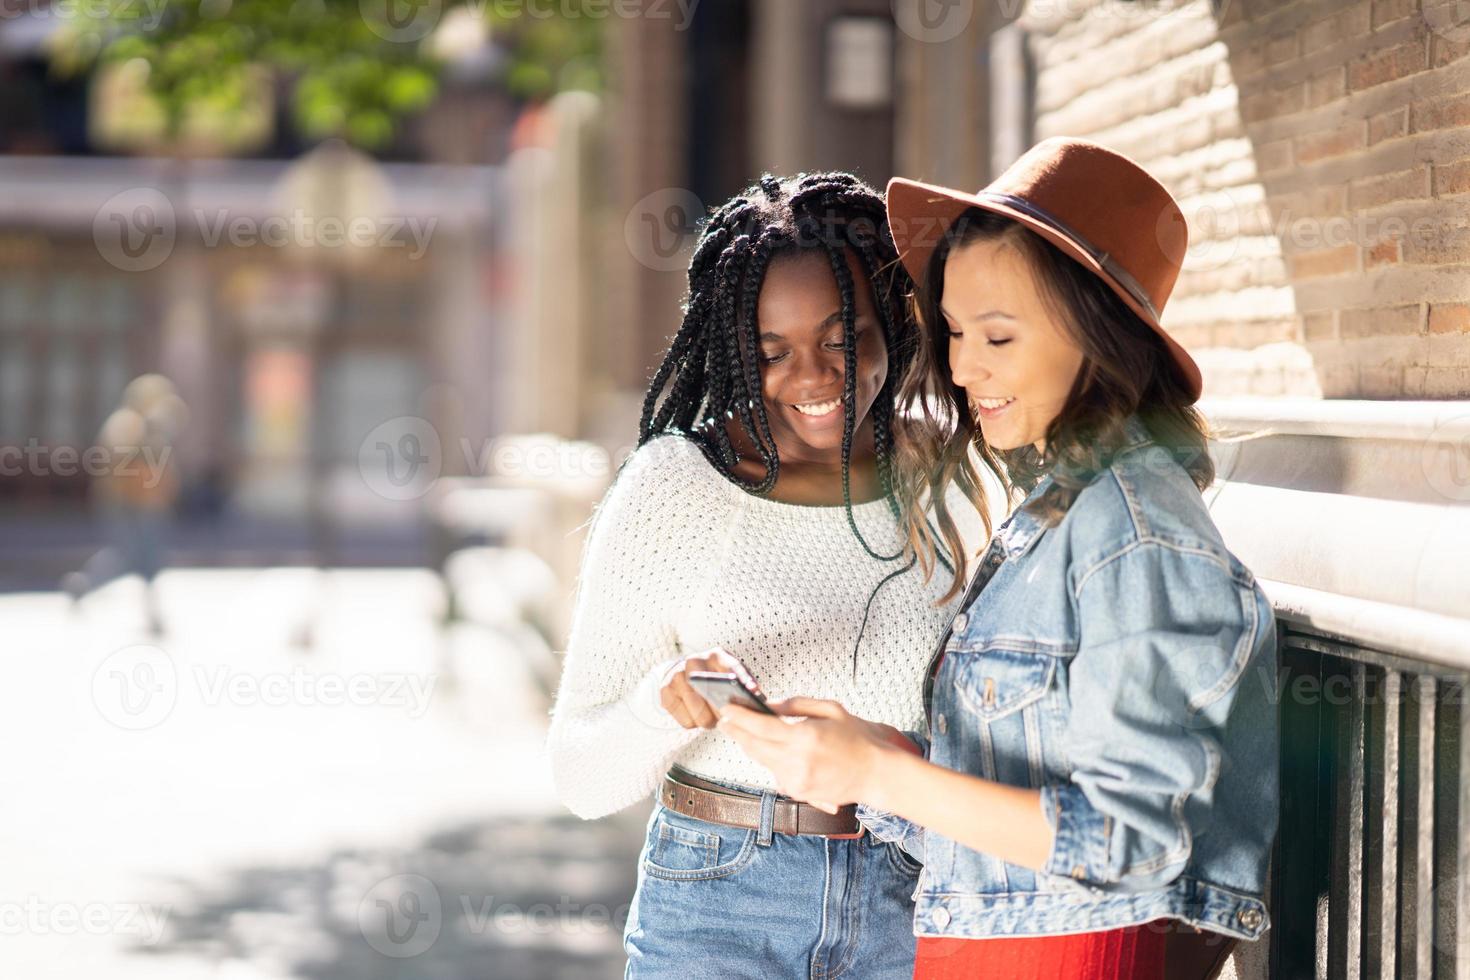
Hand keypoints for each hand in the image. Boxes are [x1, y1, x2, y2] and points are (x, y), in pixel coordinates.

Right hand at [658, 647, 760, 729]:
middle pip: (712, 698)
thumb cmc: (714, 676)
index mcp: (715, 655)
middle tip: (727, 718)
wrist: (684, 671)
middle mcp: (693, 662)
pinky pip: (686, 722)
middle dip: (723, 714)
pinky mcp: (665, 692)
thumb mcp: (732, 673)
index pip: (732, 673)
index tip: (749, 700)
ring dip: (709, 721)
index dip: (741, 689)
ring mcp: (676, 676)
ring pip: (699, 715)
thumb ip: (745, 682)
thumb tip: (755, 694)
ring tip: (712, 717)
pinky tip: (696, 715)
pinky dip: (694, 723)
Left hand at [716, 697, 895, 813]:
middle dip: (737, 732)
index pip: (760, 726)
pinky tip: (776, 751)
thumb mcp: (830, 709)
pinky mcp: (799, 793)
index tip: (727, 709)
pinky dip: (771, 761)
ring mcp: (797, 781)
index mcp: (805, 737)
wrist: (877, 773)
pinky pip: (775, 774)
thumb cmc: (858, 739)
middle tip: (727, 720)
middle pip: (753, 746)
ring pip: (761, 761)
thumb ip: (796, 705)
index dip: (739, 717)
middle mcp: (797, 762)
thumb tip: (769, 705)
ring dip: (752, 746)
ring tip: (747, 732)